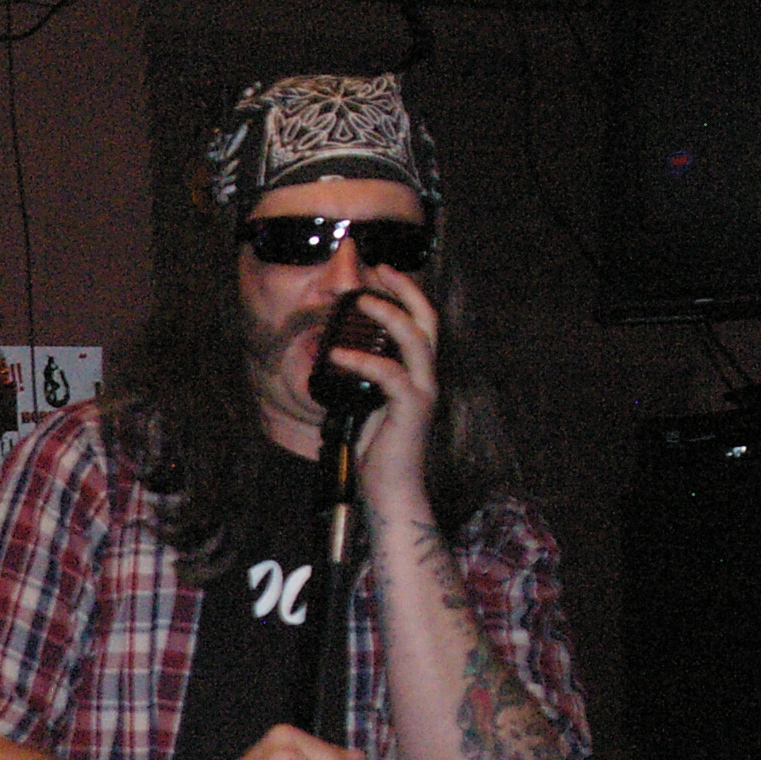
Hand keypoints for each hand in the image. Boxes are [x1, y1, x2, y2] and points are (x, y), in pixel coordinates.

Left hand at [330, 274, 440, 501]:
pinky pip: (389, 374)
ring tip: (359, 301)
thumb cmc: (376, 451)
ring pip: (415, 339)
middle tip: (379, 269)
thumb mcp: (363, 405)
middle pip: (427, 319)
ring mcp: (423, 391)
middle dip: (405, 289)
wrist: (390, 490)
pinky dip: (362, 360)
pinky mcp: (412, 409)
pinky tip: (336, 354)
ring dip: (388, 314)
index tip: (380, 273)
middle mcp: (427, 376)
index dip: (403, 294)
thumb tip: (333, 354)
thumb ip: (358, 379)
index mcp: (417, 373)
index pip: (419, 323)